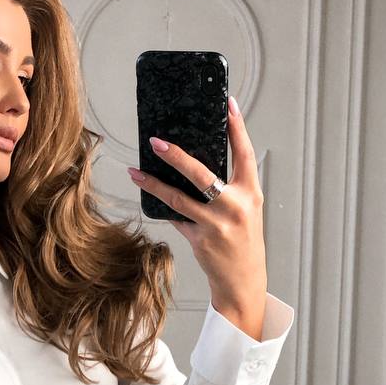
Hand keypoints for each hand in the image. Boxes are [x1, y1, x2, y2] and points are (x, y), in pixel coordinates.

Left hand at [127, 98, 267, 325]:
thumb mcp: (244, 210)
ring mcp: (216, 224)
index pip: (244, 153)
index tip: (227, 104)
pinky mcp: (200, 240)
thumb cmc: (243, 241)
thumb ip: (229, 188)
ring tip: (135, 172)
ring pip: (179, 199)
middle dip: (177, 156)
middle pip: (202, 174)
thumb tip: (195, 165)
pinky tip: (149, 196)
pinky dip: (163, 208)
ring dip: (154, 185)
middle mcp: (234, 206)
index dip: (237, 127)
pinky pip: (176, 218)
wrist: (243, 280)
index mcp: (250, 193)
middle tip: (156, 142)